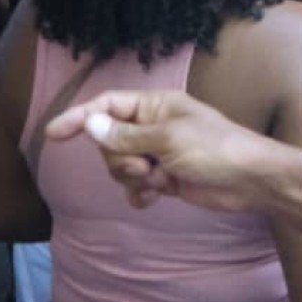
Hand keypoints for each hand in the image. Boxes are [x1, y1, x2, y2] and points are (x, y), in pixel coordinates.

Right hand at [43, 89, 273, 213]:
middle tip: (145, 166)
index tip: (52, 134)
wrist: (249, 181)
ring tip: (159, 180)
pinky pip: (135, 186)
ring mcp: (158, 152)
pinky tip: (157, 196)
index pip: (108, 104)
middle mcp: (154, 125)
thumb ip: (125, 135)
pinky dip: (141, 193)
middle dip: (119, 159)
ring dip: (132, 178)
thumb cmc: (215, 149)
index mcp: (156, 104)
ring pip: (120, 166)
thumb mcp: (167, 139)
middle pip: (109, 141)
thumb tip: (90, 123)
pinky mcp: (164, 177)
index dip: (80, 117)